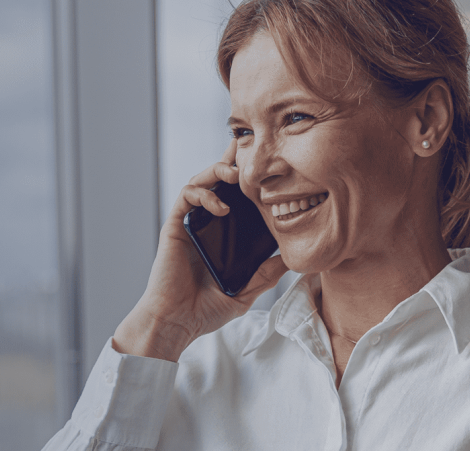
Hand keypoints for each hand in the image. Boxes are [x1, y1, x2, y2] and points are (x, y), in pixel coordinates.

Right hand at [113, 140, 289, 361]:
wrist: (178, 321)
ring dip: (219, 170)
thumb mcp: (248, 290)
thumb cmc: (206, 308)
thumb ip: (268, 273)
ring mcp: (191, 221)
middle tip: (251, 148)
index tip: (269, 162)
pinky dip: (203, 194)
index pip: (237, 196)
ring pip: (202, 180)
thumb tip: (294, 257)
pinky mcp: (175, 225)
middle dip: (234, 160)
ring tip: (236, 173)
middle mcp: (207, 222)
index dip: (249, 176)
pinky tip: (221, 206)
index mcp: (224, 233)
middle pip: (219, 179)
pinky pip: (187, 197)